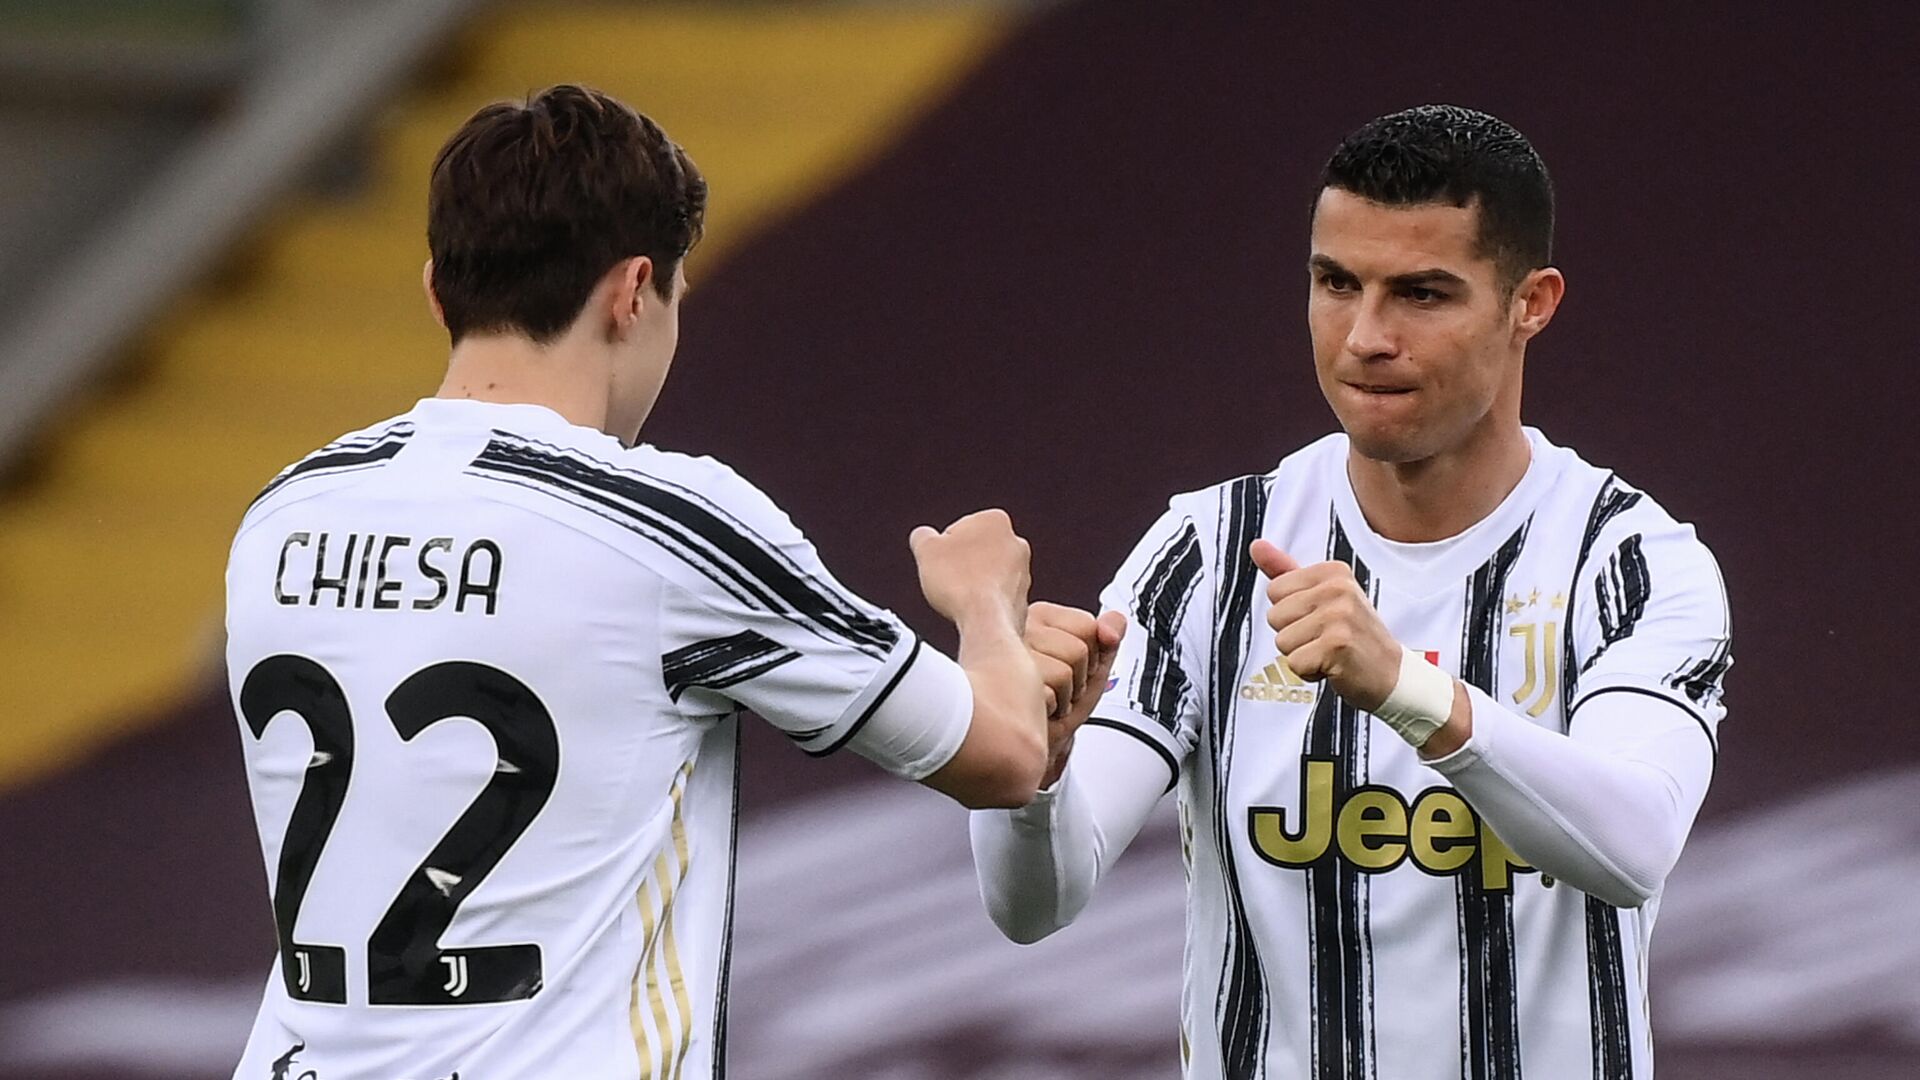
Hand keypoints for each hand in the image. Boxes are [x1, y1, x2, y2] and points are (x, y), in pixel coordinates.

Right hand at [909, 509, 1031, 633]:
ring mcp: (1023, 571)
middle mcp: (1016, 542)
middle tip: (947, 577)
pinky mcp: (1022, 596)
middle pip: (976, 550)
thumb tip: (922, 536)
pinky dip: (984, 599)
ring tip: (959, 594)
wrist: (985, 620)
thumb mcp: (925, 549)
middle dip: (961, 562)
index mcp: (995, 520)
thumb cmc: (961, 582)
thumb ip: (922, 535)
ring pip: (988, 572)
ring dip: (973, 581)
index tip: (939, 561)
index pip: (959, 528)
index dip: (943, 547)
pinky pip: (996, 594)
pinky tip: (972, 606)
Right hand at [1025, 602, 1126, 787]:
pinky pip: (1050, 693)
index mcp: (1040, 618)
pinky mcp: (1003, 682)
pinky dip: (1051, 709)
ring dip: (1065, 696)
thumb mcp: (1093, 669)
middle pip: (1079, 649)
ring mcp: (1010, 656)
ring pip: (1065, 671)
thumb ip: (1108, 639)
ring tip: (1050, 699)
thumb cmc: (1058, 705)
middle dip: (1080, 678)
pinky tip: (1038, 708)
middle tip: (1061, 688)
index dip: (1092, 655)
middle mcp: (1021, 631)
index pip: (1088, 625)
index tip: (1073, 667)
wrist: (1034, 741)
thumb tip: (1116, 623)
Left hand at [1248, 539, 1401, 711]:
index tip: (1320, 619)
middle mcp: (1338, 589)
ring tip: (1329, 652)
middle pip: (1275, 616)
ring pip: (1282, 641)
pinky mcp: (1337, 646)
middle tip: (1326, 639)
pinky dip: (1309, 672)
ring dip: (1301, 654)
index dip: (1291, 612)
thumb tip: (1257, 546)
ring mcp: (1339, 616)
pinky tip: (1333, 666)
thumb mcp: (1322, 596)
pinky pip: (1294, 663)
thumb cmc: (1353, 635)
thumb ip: (1285, 571)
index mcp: (1333, 572)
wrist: (1391, 674)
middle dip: (1294, 635)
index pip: (1275, 590)